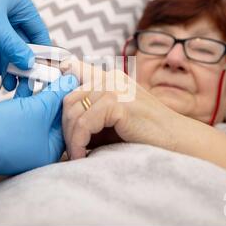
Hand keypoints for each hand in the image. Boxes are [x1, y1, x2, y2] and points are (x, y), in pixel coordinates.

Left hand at [0, 0, 50, 89]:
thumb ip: (12, 46)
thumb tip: (30, 65)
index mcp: (21, 2)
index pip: (39, 32)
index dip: (42, 53)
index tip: (42, 74)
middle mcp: (14, 10)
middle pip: (27, 42)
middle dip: (24, 64)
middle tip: (24, 84)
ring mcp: (2, 19)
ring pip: (13, 47)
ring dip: (11, 65)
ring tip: (9, 85)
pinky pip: (0, 46)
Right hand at [0, 75, 78, 181]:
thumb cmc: (2, 130)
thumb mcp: (35, 109)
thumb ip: (56, 94)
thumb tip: (73, 80)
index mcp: (51, 151)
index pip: (69, 120)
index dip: (71, 97)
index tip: (71, 76)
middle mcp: (40, 149)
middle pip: (54, 116)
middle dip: (53, 92)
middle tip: (57, 71)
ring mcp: (24, 142)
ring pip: (37, 112)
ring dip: (37, 91)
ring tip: (39, 71)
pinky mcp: (10, 133)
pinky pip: (22, 113)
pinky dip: (24, 97)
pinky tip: (24, 80)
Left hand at [62, 67, 178, 158]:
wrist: (177, 140)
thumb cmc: (143, 134)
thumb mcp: (110, 121)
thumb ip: (89, 115)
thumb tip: (58, 124)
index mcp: (108, 77)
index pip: (71, 71)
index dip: (56, 87)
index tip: (49, 111)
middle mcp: (110, 77)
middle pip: (68, 97)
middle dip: (64, 126)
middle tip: (70, 148)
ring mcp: (115, 87)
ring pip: (73, 110)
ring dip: (70, 138)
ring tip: (77, 155)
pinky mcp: (119, 103)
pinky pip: (84, 123)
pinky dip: (78, 142)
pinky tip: (82, 155)